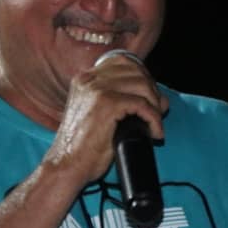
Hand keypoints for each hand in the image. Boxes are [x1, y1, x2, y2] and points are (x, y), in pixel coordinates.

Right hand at [44, 52, 167, 186]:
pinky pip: (142, 104)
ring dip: (155, 105)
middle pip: (136, 71)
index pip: (123, 62)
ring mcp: (97, 90)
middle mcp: (89, 79)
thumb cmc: (83, 147)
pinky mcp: (107, 104)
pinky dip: (153, 119)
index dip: (143, 76)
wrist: (66, 166)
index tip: (150, 96)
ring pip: (141, 85)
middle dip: (152, 91)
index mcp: (85, 79)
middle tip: (157, 112)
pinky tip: (154, 132)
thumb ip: (124, 102)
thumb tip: (161, 100)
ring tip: (154, 123)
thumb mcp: (101, 116)